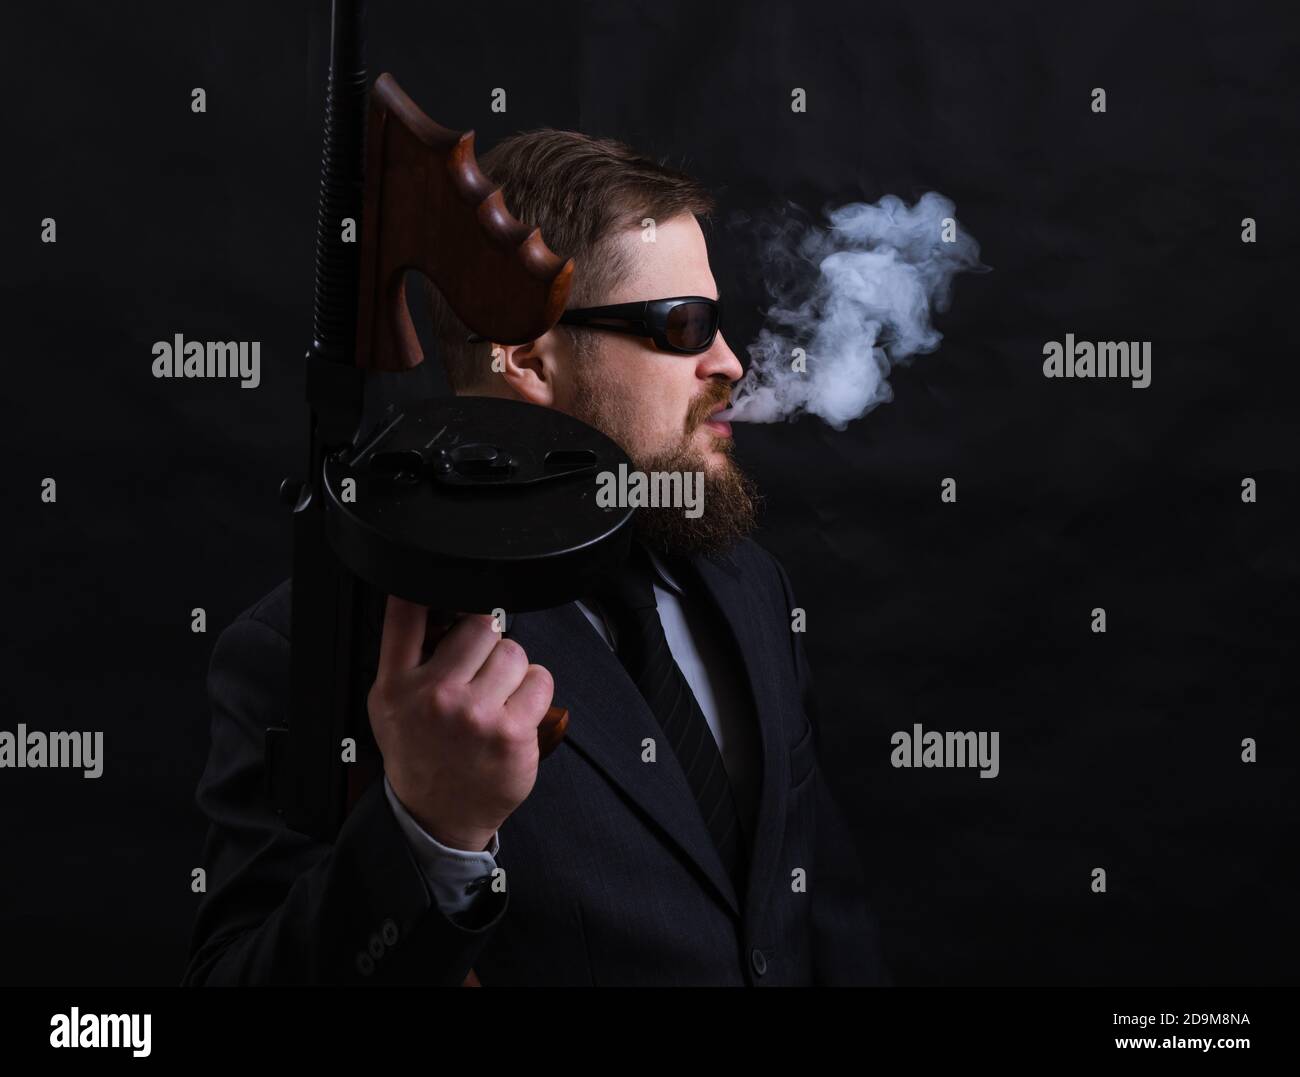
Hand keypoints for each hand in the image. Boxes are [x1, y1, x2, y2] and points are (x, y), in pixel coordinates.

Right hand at [367, 597, 555, 851]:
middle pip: (479, 625)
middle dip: (486, 641)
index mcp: (397, 684)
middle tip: (479, 670)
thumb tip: (433, 598)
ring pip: (514, 650)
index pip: (406, 615)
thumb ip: (406, 654)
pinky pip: (540, 680)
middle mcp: (434, 697)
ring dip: (512, 667)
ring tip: (497, 694)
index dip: (429, 587)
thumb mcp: (391, 703)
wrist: (437, 816)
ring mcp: (475, 716)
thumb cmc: (419, 753)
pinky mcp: (512, 733)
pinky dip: (534, 690)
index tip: (444, 580)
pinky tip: (515, 710)